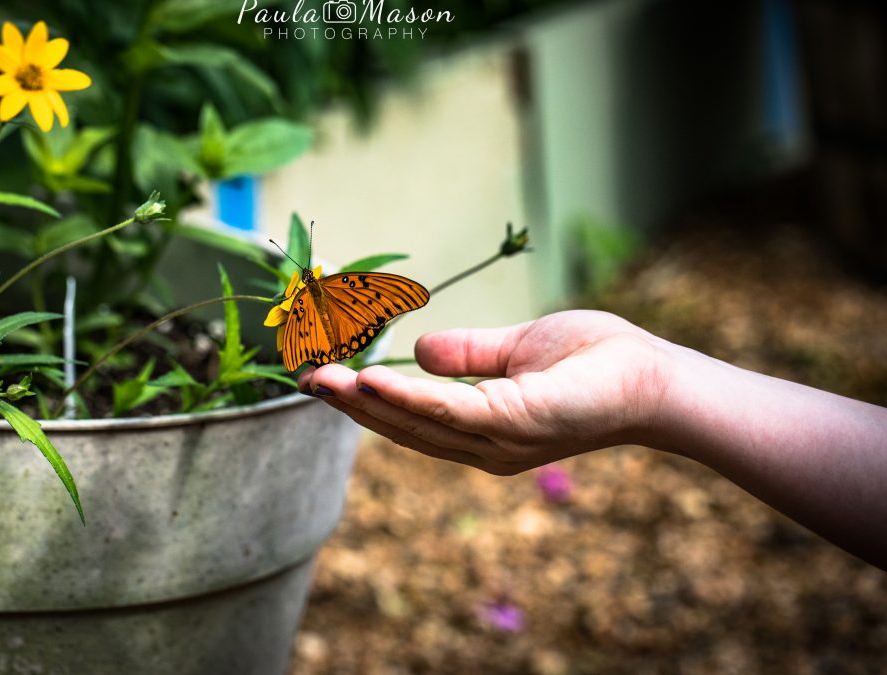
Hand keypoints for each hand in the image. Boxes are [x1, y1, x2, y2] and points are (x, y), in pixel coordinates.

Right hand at [297, 310, 672, 473]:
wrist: (652, 376)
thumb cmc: (594, 361)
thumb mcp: (515, 351)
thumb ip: (467, 355)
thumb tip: (418, 348)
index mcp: (480, 429)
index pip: (410, 419)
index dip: (366, 401)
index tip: (324, 379)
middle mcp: (482, 447)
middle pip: (402, 427)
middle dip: (351, 404)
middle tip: (303, 378)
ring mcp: (497, 442)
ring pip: (415, 423)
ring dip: (365, 401)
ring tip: (321, 379)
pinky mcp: (513, 425)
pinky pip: (447, 410)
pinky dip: (405, 395)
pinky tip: (369, 378)